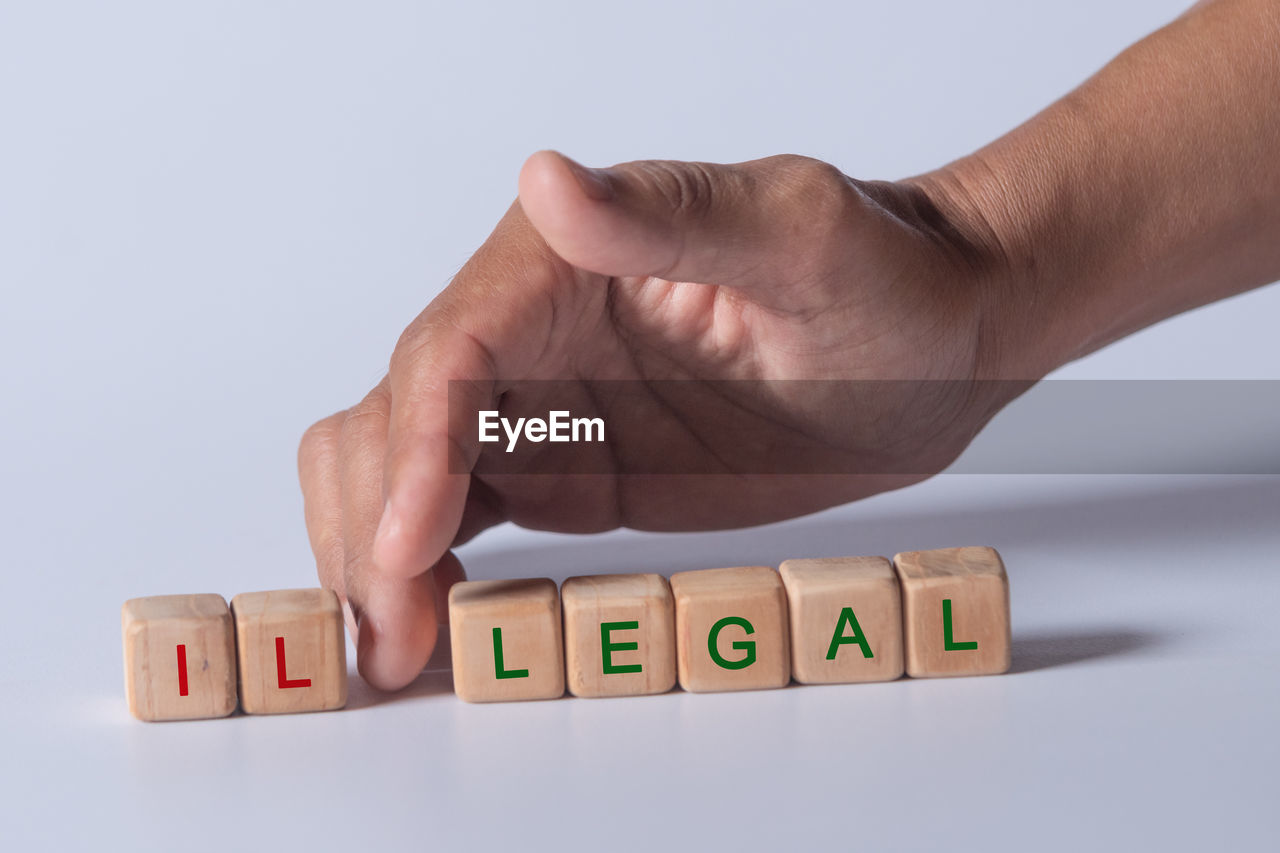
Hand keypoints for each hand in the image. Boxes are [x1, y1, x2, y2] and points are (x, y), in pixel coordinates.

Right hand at [297, 150, 1016, 689]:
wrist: (936, 348)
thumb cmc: (887, 280)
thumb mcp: (801, 234)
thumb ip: (674, 216)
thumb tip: (548, 183)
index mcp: (562, 260)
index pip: (452, 353)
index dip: (413, 450)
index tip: (409, 543)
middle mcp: (530, 329)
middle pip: (397, 419)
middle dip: (373, 521)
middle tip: (393, 634)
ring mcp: (542, 406)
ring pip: (404, 471)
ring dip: (379, 555)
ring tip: (394, 652)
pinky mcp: (566, 471)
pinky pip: (461, 517)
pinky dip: (426, 570)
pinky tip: (433, 628)